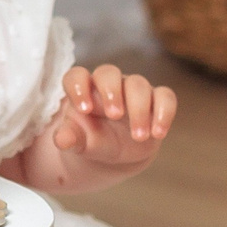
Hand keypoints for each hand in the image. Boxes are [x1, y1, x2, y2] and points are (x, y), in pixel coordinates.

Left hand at [48, 63, 177, 178]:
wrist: (115, 153)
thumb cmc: (92, 140)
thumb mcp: (79, 142)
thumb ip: (69, 139)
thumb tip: (61, 140)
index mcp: (83, 89)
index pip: (76, 76)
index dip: (78, 87)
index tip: (84, 109)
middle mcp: (108, 84)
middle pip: (109, 73)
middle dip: (112, 92)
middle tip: (115, 115)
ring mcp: (133, 90)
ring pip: (138, 85)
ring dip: (139, 110)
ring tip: (138, 136)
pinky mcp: (156, 100)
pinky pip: (165, 96)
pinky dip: (164, 112)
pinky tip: (158, 133)